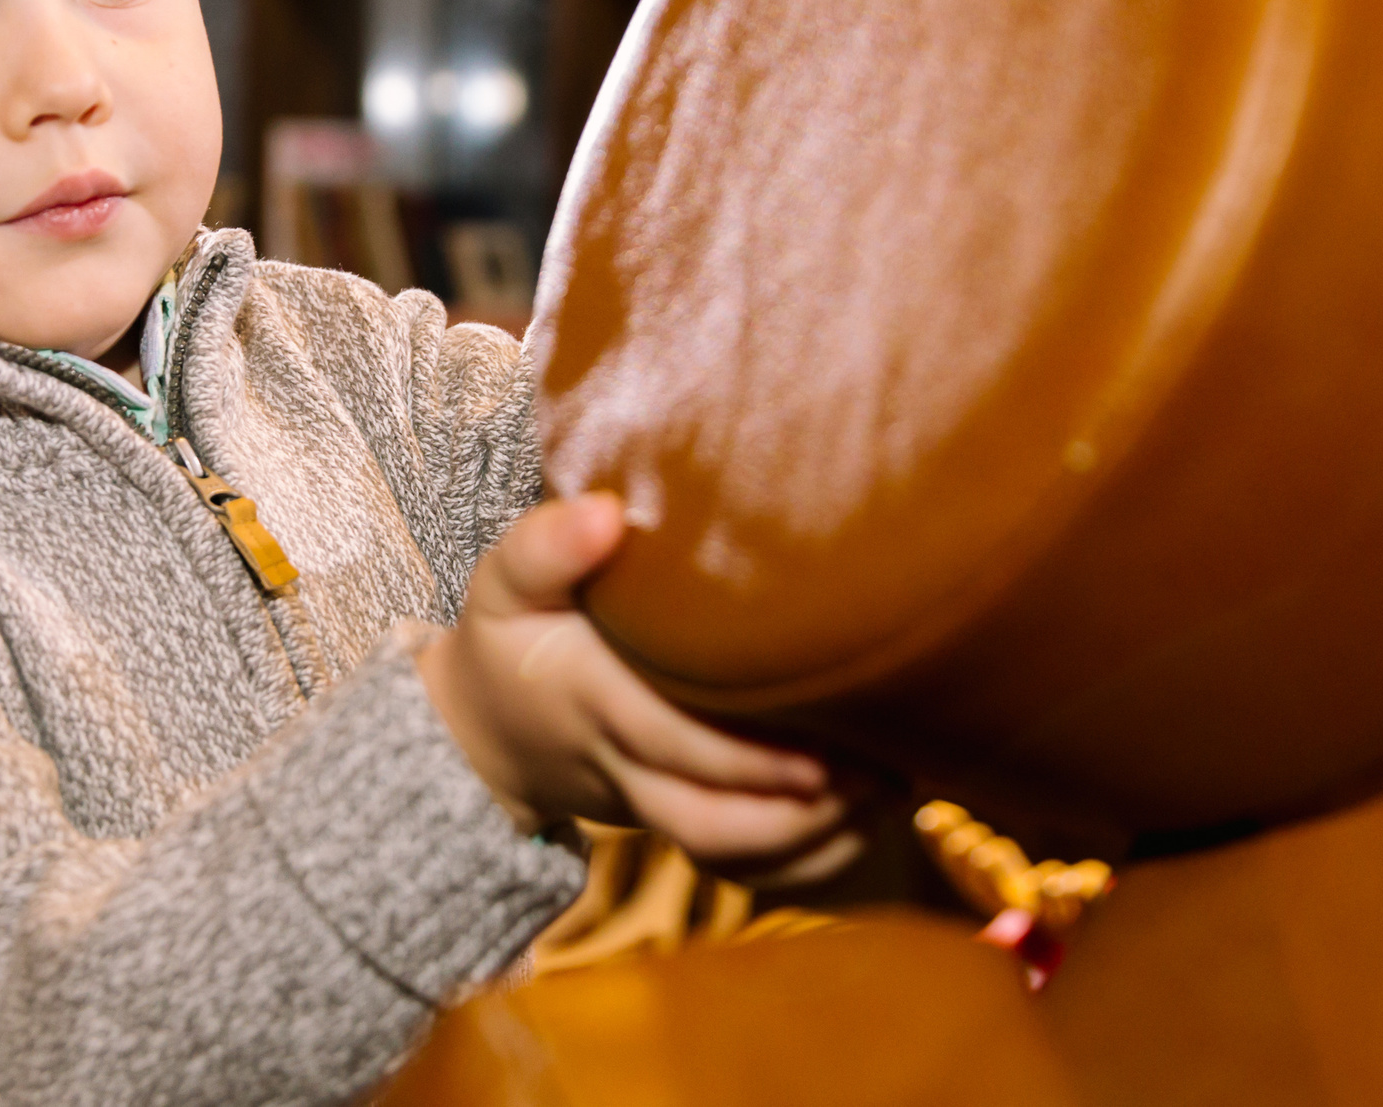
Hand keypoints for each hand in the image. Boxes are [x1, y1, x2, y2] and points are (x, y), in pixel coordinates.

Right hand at [418, 494, 861, 885]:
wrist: (489, 730)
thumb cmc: (515, 638)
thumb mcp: (508, 583)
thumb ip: (546, 545)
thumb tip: (608, 512)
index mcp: (590, 700)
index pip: (669, 739)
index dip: (746, 757)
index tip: (825, 752)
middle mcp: (622, 765)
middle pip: (709, 816)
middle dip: (797, 812)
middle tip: (884, 774)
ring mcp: (649, 807)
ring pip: (730, 852)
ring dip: (814, 841)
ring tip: (893, 794)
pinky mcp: (676, 824)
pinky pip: (740, 870)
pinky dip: (808, 864)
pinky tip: (871, 825)